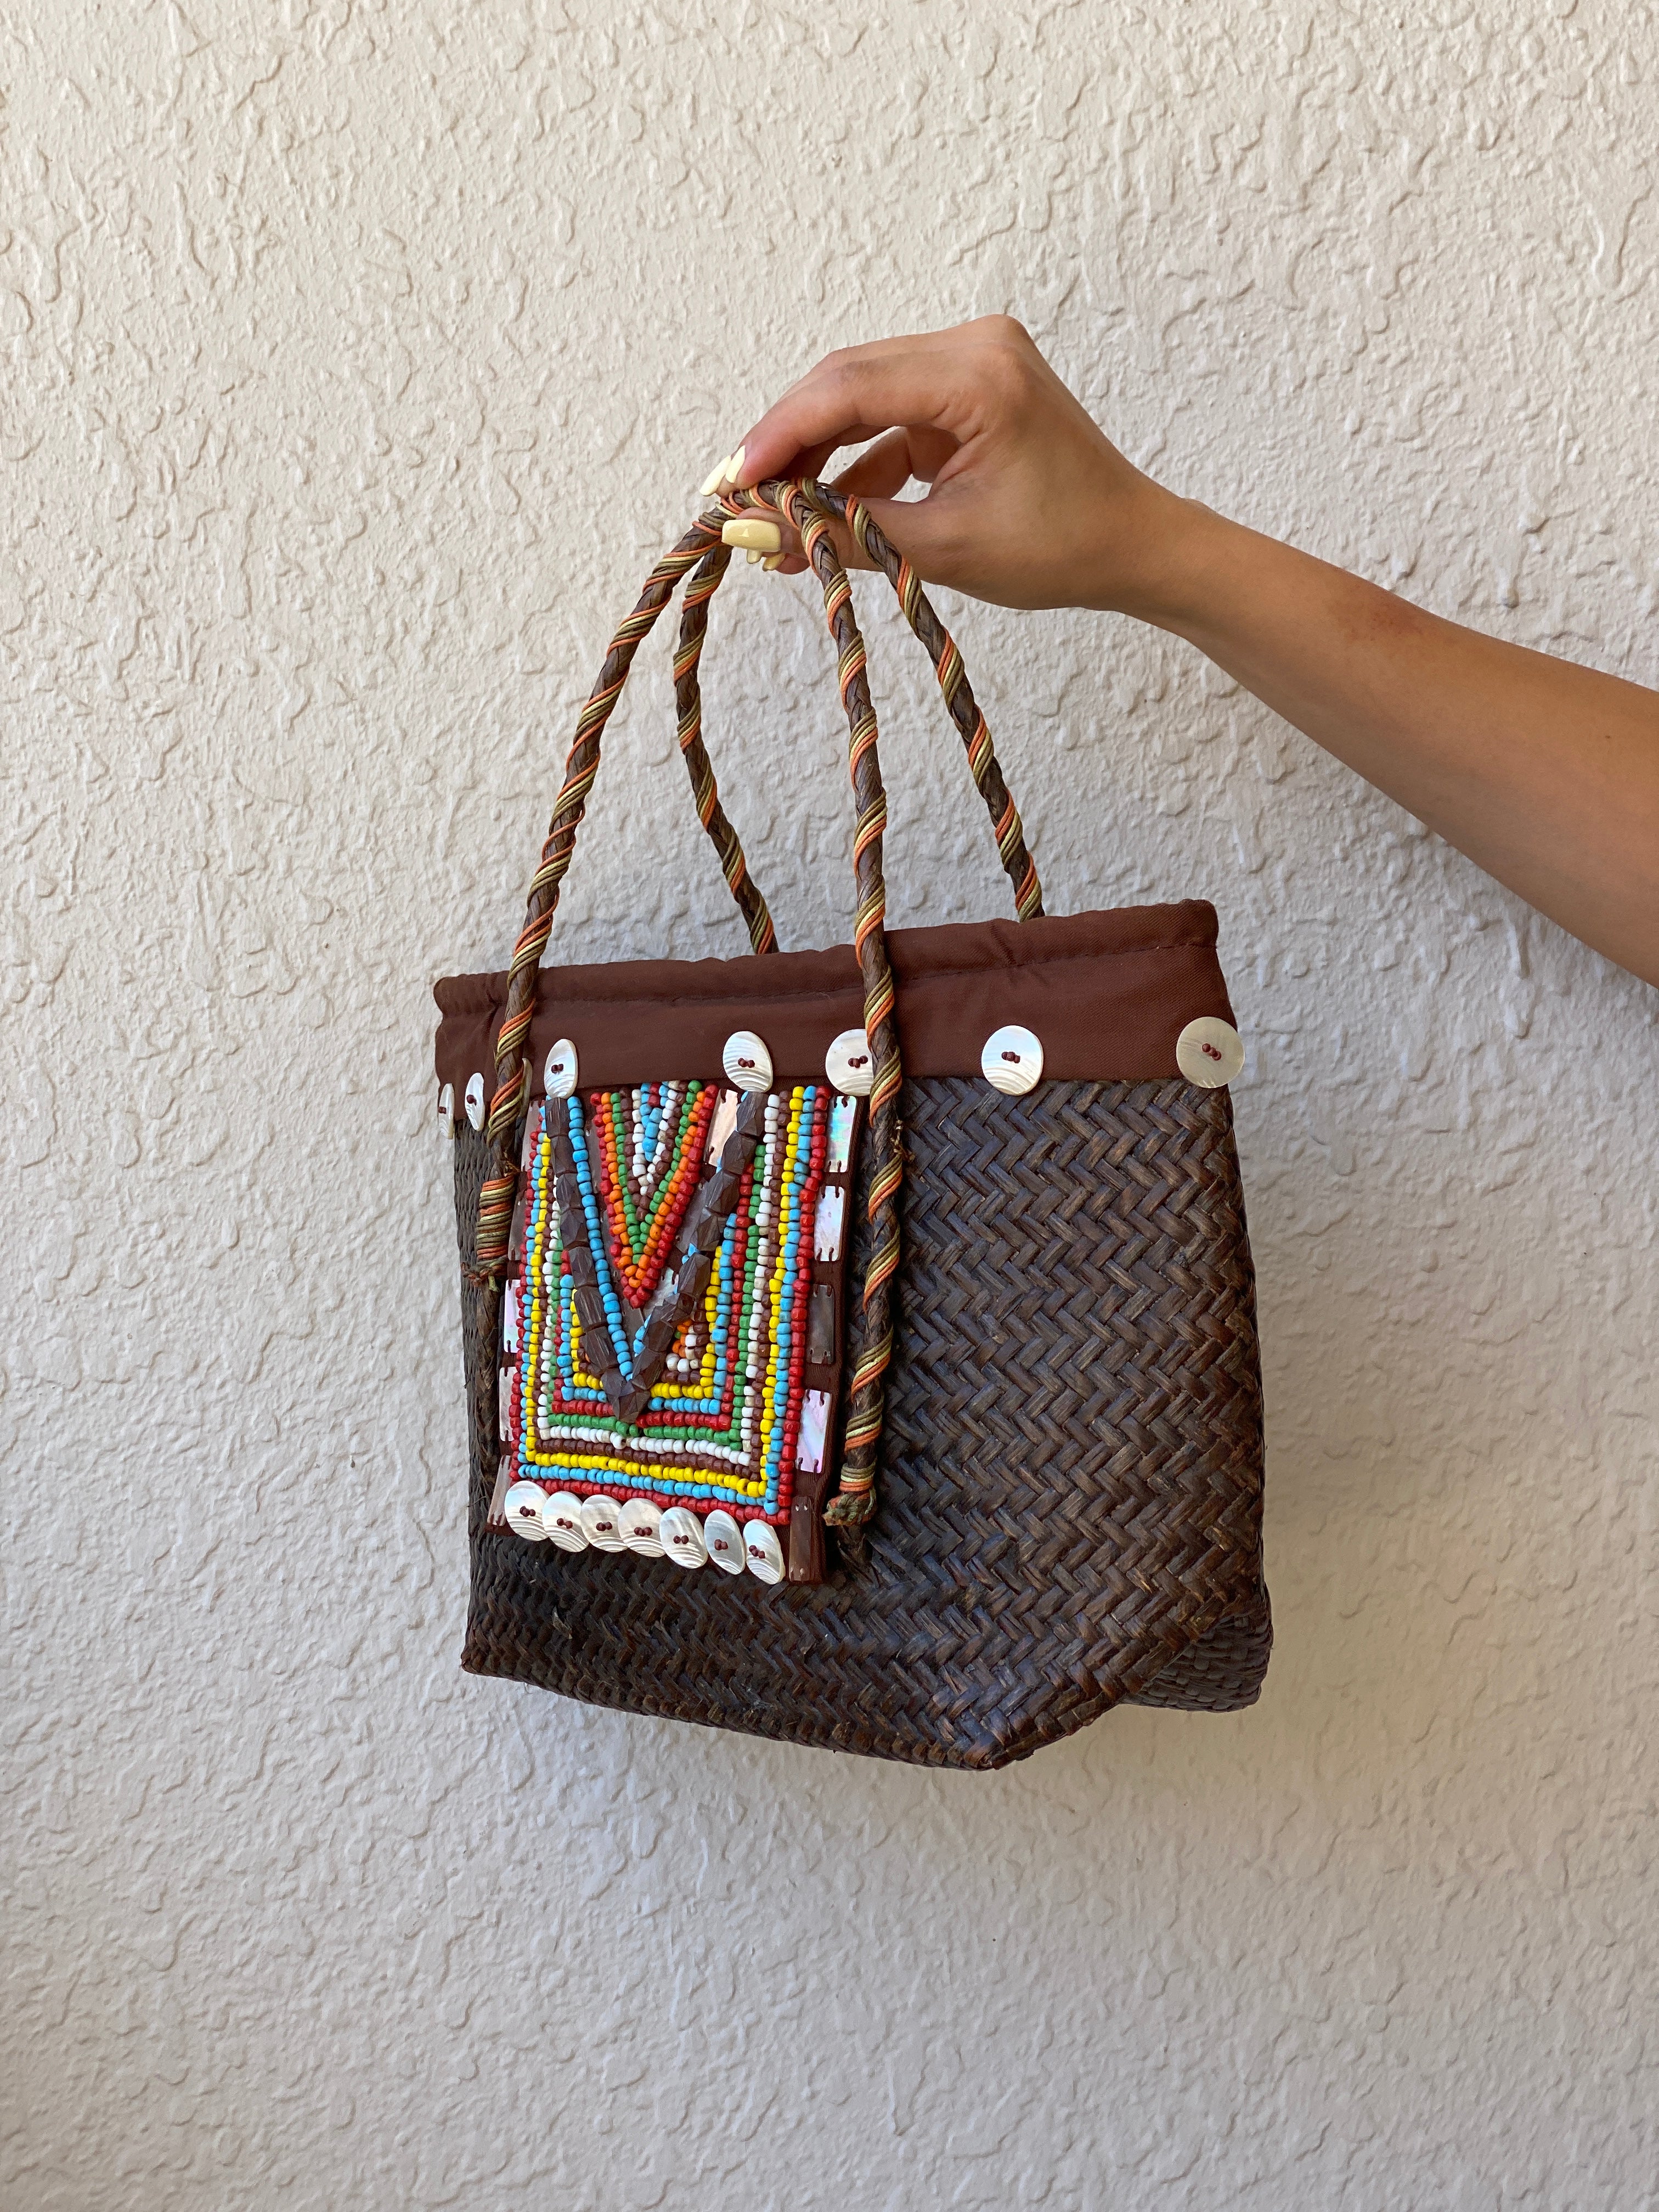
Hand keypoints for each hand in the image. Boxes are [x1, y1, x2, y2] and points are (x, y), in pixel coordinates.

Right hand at [715, 316, 1196, 617]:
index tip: (732, 486)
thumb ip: (845, 536)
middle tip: (735, 502)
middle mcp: (974, 346)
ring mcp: (970, 362)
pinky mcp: (964, 390)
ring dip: (813, 456)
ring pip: (859, 397)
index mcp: (979, 374)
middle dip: (785, 444)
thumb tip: (757, 537)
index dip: (779, 436)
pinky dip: (852, 464)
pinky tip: (817, 513)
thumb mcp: (944, 549)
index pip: (848, 387)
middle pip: (846, 381)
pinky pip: (888, 419)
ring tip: (769, 518)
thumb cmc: (1063, 547)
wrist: (1131, 544)